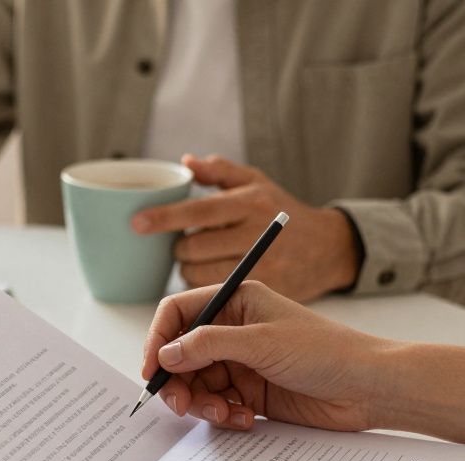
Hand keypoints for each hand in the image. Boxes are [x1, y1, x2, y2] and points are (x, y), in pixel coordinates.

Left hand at [133, 155, 360, 300]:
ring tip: (201, 259)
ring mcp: (260, 265)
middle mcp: (254, 233)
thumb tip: (186, 162)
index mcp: (249, 202)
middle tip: (187, 245)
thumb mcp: (256, 182)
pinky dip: (205, 286)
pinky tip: (214, 275)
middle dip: (179, 249)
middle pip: (192, 248)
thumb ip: (219, 171)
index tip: (136, 223)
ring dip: (189, 269)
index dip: (164, 218)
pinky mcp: (261, 292)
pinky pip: (215, 293)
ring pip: (199, 274)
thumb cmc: (281, 211)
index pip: (198, 210)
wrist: (328, 249)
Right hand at [142, 281, 393, 431]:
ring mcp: (242, 362)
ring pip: (197, 384)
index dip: (158, 339)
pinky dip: (223, 415)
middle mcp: (234, 330)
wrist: (369, 388)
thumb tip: (165, 354)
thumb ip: (207, 345)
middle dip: (178, 381)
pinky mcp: (252, 393)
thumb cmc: (325, 351)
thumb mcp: (261, 342)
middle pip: (181, 354)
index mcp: (236, 301)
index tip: (152, 370)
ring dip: (202, 403)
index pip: (178, 313)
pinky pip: (219, 405)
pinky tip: (245, 419)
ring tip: (224, 414)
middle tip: (182, 405)